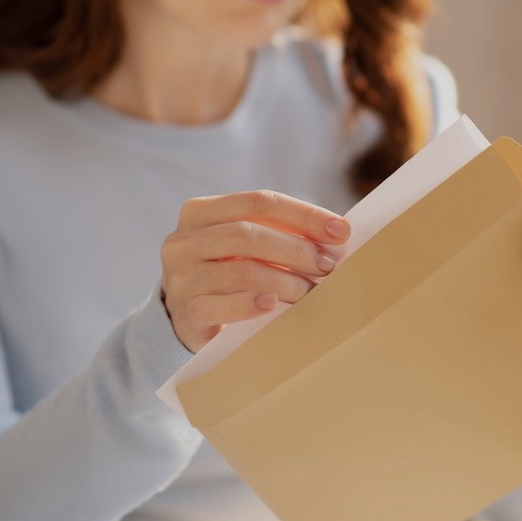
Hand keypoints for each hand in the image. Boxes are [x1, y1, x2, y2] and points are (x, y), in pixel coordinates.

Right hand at [160, 190, 350, 351]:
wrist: (186, 318)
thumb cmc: (227, 273)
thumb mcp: (245, 245)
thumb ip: (278, 233)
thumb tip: (337, 235)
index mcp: (200, 212)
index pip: (258, 202)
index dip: (303, 215)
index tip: (341, 232)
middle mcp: (184, 241)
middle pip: (247, 234)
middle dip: (296, 249)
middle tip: (328, 266)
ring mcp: (181, 277)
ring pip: (241, 271)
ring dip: (285, 280)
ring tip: (309, 292)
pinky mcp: (185, 313)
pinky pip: (221, 306)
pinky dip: (252, 304)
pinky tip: (273, 305)